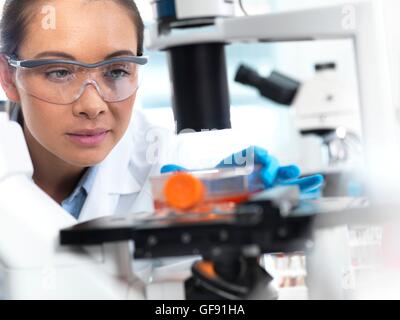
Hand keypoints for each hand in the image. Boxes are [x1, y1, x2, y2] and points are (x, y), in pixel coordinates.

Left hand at [161, 146, 323, 195]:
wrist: (208, 191)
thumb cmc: (206, 182)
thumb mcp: (194, 177)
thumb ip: (181, 174)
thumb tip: (167, 169)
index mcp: (236, 162)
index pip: (252, 153)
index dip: (261, 158)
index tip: (264, 169)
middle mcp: (250, 169)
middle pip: (269, 164)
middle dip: (278, 169)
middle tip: (280, 177)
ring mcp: (259, 180)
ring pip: (281, 176)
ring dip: (295, 178)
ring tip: (313, 181)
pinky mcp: (265, 191)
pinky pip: (285, 188)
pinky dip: (299, 188)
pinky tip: (313, 189)